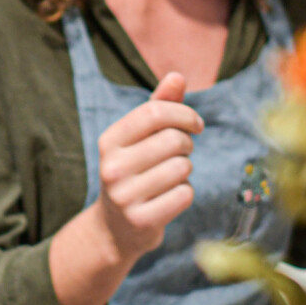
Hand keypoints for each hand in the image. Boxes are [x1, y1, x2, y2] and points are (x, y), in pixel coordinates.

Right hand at [88, 71, 204, 265]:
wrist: (115, 228)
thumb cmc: (136, 170)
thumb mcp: (140, 138)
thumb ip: (160, 105)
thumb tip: (177, 76)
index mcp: (109, 141)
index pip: (154, 113)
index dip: (184, 114)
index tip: (196, 124)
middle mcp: (112, 167)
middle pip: (174, 140)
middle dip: (187, 145)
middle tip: (181, 155)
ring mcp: (124, 196)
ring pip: (183, 168)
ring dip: (185, 171)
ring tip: (170, 177)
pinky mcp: (141, 220)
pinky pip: (185, 195)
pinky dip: (185, 194)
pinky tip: (168, 198)